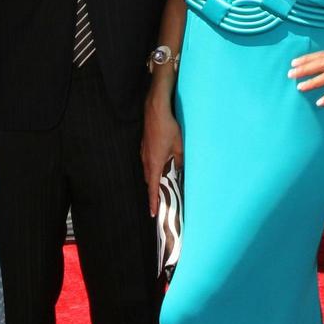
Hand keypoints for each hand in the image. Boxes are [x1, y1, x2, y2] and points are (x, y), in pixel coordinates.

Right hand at [141, 100, 182, 216]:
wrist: (155, 110)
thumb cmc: (168, 128)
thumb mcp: (179, 146)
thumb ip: (179, 160)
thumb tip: (180, 170)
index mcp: (154, 163)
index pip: (152, 187)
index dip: (153, 201)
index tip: (153, 213)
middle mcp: (146, 160)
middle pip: (149, 180)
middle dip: (153, 191)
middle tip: (160, 201)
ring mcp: (144, 152)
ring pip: (147, 171)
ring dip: (153, 179)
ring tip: (161, 185)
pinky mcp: (144, 146)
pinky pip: (147, 162)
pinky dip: (152, 168)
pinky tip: (160, 165)